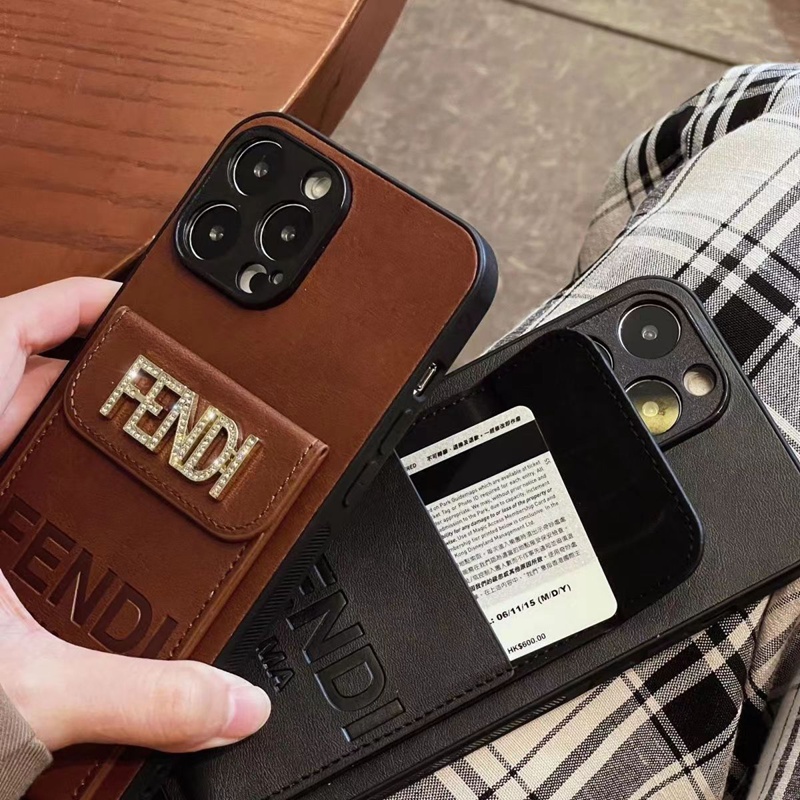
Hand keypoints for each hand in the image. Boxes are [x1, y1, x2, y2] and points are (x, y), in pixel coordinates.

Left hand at [0, 278, 269, 751]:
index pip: (2, 335)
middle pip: (25, 381)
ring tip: (144, 449)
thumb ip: (140, 697)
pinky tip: (94, 516)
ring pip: (15, 433)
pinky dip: (51, 482)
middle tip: (167, 400)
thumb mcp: (24, 690)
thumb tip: (231, 704)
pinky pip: (7, 480)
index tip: (131, 306)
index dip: (69, 305)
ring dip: (75, 435)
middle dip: (102, 387)